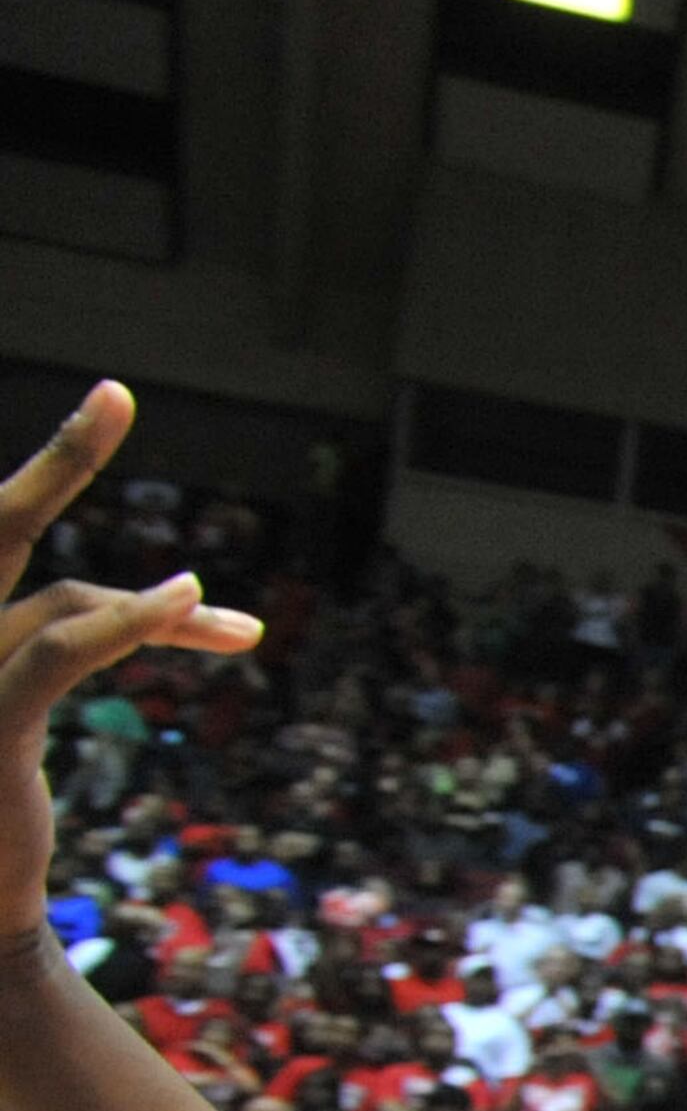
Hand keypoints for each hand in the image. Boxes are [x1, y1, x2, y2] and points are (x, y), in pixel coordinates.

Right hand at [0, 386, 261, 945]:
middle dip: (62, 456)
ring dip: (160, 614)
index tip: (112, 469)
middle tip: (118, 393)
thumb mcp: (11, 716)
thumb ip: (56, 648)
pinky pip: (62, 649)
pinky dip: (131, 621)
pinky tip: (189, 603)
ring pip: (62, 596)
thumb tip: (170, 604)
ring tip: (238, 633)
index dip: (46, 490)